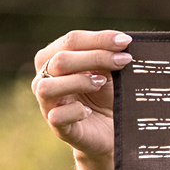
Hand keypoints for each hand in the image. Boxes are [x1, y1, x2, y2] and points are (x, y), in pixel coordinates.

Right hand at [32, 30, 132, 157]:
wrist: (111, 131)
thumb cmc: (105, 96)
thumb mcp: (107, 72)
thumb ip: (106, 55)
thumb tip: (121, 41)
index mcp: (53, 58)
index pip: (71, 40)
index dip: (99, 39)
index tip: (125, 41)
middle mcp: (43, 78)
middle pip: (61, 60)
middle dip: (95, 57)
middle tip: (123, 61)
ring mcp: (47, 104)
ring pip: (49, 86)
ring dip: (78, 82)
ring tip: (100, 84)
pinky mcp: (57, 127)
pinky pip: (57, 116)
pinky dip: (76, 111)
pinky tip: (90, 111)